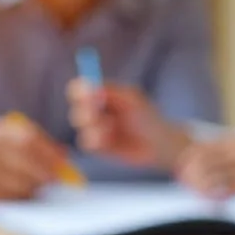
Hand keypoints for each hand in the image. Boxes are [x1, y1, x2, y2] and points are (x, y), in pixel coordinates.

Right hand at [0, 115, 66, 199]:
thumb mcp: (14, 139)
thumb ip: (40, 143)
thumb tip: (65, 155)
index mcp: (0, 130)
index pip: (29, 139)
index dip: (49, 152)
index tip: (62, 164)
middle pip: (24, 159)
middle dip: (44, 172)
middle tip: (54, 180)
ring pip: (18, 181)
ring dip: (34, 187)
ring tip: (39, 188)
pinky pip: (8, 196)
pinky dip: (21, 197)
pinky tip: (25, 194)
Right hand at [67, 79, 186, 167]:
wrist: (159, 144)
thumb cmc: (148, 117)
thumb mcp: (131, 99)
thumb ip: (110, 91)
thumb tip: (87, 86)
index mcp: (100, 95)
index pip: (78, 89)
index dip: (77, 91)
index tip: (84, 95)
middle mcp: (94, 112)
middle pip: (76, 109)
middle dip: (85, 113)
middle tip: (95, 115)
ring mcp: (95, 130)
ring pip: (81, 128)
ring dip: (94, 128)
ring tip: (111, 129)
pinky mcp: (98, 148)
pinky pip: (86, 144)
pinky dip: (96, 142)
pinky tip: (110, 141)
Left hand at [175, 137, 234, 197]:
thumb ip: (225, 150)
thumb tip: (201, 155)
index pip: (203, 148)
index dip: (187, 158)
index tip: (179, 166)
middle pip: (204, 162)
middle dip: (189, 173)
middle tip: (181, 182)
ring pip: (212, 178)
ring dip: (199, 186)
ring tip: (193, 192)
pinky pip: (225, 192)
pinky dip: (214, 197)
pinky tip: (209, 201)